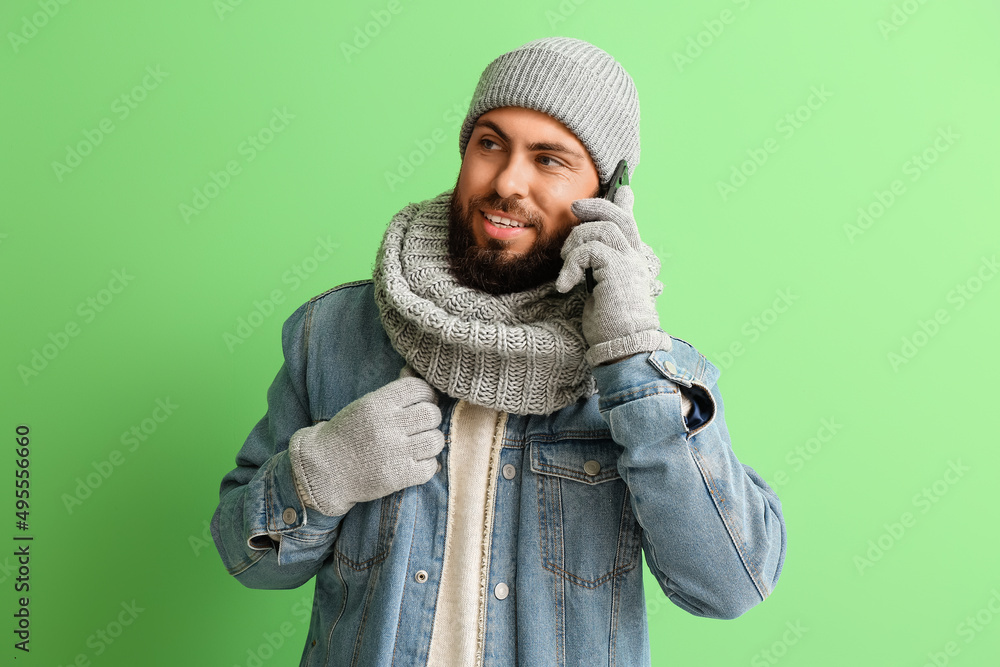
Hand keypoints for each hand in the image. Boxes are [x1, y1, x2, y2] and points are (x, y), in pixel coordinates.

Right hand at [288, 375, 443, 516]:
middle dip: (429, 419)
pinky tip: (414, 462)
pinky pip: (430, 467)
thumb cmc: (347, 434)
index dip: (425, 395)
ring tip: (417, 445)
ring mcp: (394, 452)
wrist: (323, 469)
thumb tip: (415, 371)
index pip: (419, 388)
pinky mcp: (398, 476)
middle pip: (431, 414)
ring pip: (435, 440)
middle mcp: (387, 426)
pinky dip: (426, 465)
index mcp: (377, 404)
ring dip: (430, 442)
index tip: (419, 403)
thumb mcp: (364, 405)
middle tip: (418, 426)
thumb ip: (392, 392)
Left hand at [555, 184, 671, 366]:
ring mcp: (629, 262)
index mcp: (632, 261)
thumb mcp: (601, 288)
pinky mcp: (618, 269)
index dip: (624, 203)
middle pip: (619, 216)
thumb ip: (597, 268)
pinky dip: (571, 264)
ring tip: (566, 264)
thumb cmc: (611, 324)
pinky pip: (589, 249)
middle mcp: (635, 257)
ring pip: (601, 228)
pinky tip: (566, 285)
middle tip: (576, 207)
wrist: (624, 345)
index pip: (631, 224)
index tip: (623, 189)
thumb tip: (584, 253)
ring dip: (576, 242)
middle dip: (596, 206)